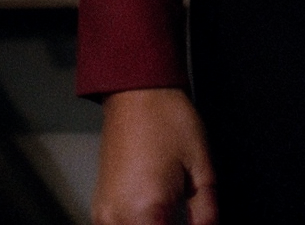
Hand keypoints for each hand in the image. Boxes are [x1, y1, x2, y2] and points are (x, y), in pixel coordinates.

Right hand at [93, 88, 217, 224]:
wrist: (137, 93)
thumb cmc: (168, 121)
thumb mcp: (202, 167)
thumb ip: (206, 212)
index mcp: (147, 212)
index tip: (196, 223)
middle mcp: (118, 219)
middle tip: (185, 217)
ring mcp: (103, 216)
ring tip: (171, 216)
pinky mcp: (99, 209)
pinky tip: (154, 218)